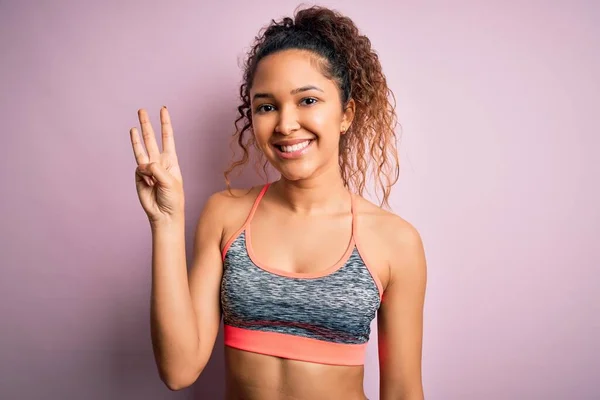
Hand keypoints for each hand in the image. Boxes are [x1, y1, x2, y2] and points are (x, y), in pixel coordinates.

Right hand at [130, 107, 183, 223]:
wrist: (164, 214)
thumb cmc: (173, 199)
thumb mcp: (170, 182)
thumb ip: (156, 169)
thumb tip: (143, 164)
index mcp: (171, 161)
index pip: (168, 138)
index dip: (165, 124)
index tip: (163, 109)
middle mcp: (159, 162)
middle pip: (151, 139)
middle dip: (147, 125)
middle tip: (142, 110)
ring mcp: (148, 169)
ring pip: (141, 150)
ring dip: (137, 138)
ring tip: (134, 126)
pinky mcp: (139, 177)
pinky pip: (139, 169)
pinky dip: (144, 174)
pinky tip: (149, 182)